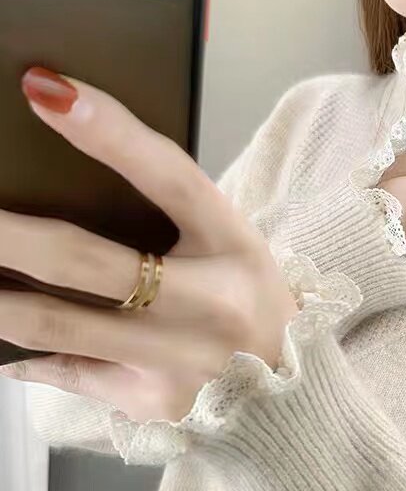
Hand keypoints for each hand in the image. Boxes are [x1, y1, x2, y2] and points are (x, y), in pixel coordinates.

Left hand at [0, 68, 299, 423]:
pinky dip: (26, 358)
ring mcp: (178, 360)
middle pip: (87, 262)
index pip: (174, 180)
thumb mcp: (236, 249)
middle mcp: (211, 305)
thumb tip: (72, 187)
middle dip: (6, 235)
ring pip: (55, 326)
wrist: (292, 399)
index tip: (44, 89)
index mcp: (237, 249)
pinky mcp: (152, 402)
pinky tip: (7, 349)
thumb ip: (175, 218)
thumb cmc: (252, 305)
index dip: (111, 135)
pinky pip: (68, 374)